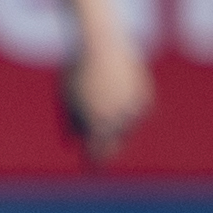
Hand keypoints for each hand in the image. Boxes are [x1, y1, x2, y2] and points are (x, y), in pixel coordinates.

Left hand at [64, 37, 152, 163]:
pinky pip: (140, 112)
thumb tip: (71, 144)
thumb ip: (71, 123)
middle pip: (115, 144)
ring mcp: (133, 104)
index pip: (97, 151)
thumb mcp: (68, 100)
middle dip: (107, 151)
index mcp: (96, 121)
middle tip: (102, 157)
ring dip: (121, 133)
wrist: (100, 43)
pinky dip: (134, 115)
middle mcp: (117, 116)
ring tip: (113, 135)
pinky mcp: (145, 93)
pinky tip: (128, 117)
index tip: (92, 169)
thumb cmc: (77, 72)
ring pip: (129, 129)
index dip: (94, 162)